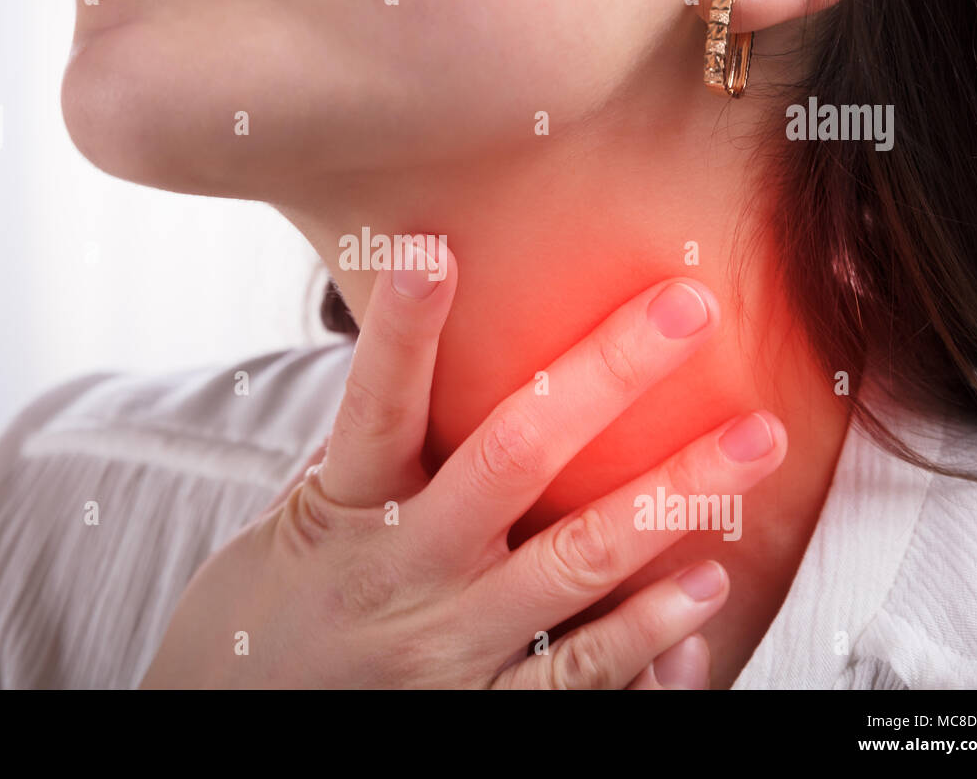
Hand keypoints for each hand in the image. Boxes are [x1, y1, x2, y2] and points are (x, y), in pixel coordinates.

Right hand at [140, 240, 785, 687]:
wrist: (228, 732)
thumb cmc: (262, 617)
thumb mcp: (294, 521)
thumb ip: (370, 457)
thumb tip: (425, 372)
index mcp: (343, 510)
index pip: (376, 402)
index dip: (404, 326)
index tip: (435, 247)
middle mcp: (401, 571)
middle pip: (511, 458)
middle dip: (606, 376)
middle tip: (687, 312)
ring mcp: (446, 653)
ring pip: (574, 567)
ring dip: (670, 499)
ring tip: (748, 447)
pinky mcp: (478, 717)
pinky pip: (578, 679)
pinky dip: (648, 640)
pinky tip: (702, 592)